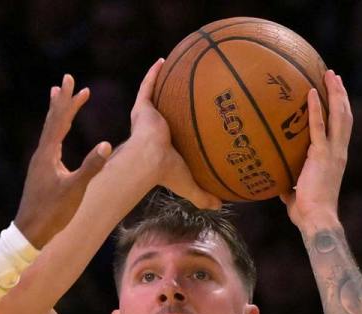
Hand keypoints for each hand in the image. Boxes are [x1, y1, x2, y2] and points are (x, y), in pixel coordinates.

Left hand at [13, 75, 111, 248]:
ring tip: (58, 97)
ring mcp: (40, 163)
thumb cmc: (52, 213)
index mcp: (47, 155)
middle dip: (62, 101)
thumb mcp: (75, 190)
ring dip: (57, 113)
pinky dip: (56, 131)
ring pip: (50, 131)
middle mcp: (41, 155)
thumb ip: (90, 167)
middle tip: (66, 80)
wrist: (30, 233)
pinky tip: (59, 135)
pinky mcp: (42, 172)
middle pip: (53, 121)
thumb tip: (106, 144)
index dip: (67, 101)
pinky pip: (50, 143)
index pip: (59, 120)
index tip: (72, 81)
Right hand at [128, 59, 220, 209]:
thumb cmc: (166, 173)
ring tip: (172, 67)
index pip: (172, 136)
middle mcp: (154, 130)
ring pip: (154, 96)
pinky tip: (163, 60)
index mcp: (162, 146)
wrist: (148, 161)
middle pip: (164, 112)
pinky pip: (147, 86)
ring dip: (161, 82)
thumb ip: (203, 195)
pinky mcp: (141, 108)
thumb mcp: (189, 184)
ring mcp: (146, 117)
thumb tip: (220, 205)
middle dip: (171, 102)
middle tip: (184, 92)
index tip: (190, 121)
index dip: (179, 128)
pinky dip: (153, 73)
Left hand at [281, 69, 351, 228]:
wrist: (317, 219)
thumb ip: (290, 186)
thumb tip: (277, 184)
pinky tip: (310, 92)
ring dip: (335, 93)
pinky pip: (318, 127)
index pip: (342, 128)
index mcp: (336, 158)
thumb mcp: (297, 194)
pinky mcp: (321, 154)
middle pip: (345, 115)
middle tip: (335, 76)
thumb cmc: (307, 212)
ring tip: (330, 75)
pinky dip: (316, 108)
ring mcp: (332, 151)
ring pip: (339, 115)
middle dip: (341, 94)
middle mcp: (339, 151)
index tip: (338, 94)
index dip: (341, 109)